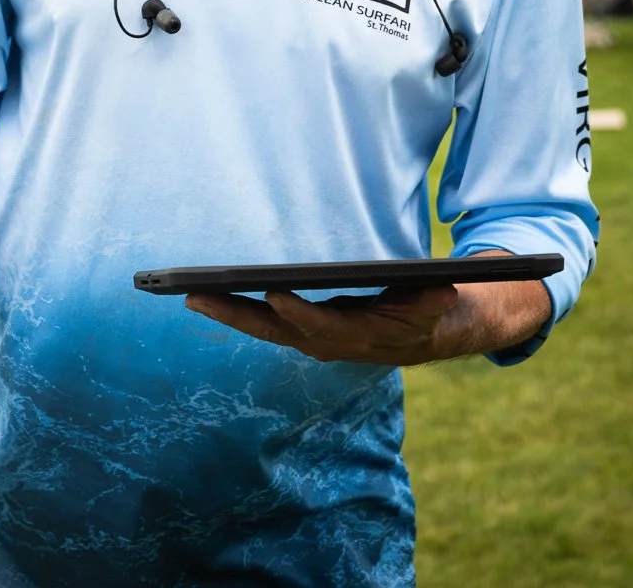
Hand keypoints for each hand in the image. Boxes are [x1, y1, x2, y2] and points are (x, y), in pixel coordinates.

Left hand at [185, 285, 458, 364]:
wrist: (431, 334)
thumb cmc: (431, 309)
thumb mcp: (440, 301)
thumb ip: (437, 300)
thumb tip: (442, 288)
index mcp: (361, 337)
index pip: (323, 326)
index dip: (299, 313)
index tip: (272, 294)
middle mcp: (331, 344)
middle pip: (276, 332)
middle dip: (235, 315)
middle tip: (195, 297)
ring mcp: (315, 341)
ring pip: (264, 329)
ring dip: (227, 314)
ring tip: (190, 294)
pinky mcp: (307, 333)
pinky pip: (267, 324)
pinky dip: (237, 312)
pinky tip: (212, 297)